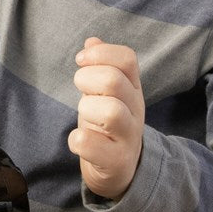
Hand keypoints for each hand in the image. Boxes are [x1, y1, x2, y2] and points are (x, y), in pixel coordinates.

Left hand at [68, 37, 145, 200]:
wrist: (120, 170)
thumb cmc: (108, 125)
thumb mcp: (107, 94)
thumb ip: (101, 67)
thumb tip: (92, 40)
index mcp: (133, 88)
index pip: (127, 58)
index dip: (101, 53)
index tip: (81, 60)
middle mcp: (135, 110)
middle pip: (114, 80)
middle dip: (87, 79)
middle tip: (80, 89)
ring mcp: (128, 136)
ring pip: (110, 112)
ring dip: (86, 109)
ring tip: (84, 116)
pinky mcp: (116, 161)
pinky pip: (91, 145)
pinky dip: (78, 140)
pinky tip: (78, 139)